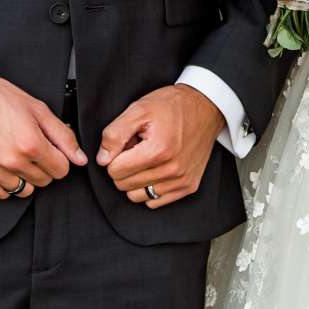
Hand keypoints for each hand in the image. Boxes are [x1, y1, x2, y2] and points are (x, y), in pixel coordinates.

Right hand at [0, 62, 88, 198]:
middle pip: (45, 181)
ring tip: (16, 155)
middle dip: (44, 166)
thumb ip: (63, 135)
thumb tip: (80, 158)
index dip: (60, 158)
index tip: (51, 150)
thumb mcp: (36, 109)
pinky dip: (6, 182)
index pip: (62, 170)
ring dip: (26, 176)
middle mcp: (12, 161)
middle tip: (32, 148)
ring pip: (25, 190)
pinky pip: (3, 194)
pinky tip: (2, 163)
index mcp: (30, 143)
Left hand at [97, 85, 224, 208]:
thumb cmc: (172, 106)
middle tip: (136, 149)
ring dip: (136, 180)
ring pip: (137, 196)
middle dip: (124, 167)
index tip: (126, 144)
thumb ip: (115, 134)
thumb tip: (102, 159)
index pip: (115, 170)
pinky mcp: (188, 186)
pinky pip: (155, 202)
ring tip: (146, 159)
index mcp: (157, 150)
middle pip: (124, 185)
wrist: (205, 107)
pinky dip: (149, 189)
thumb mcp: (138, 110)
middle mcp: (171, 170)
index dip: (114, 156)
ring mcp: (181, 180)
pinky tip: (155, 170)